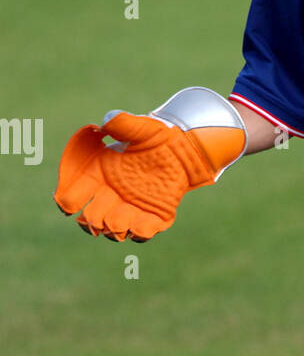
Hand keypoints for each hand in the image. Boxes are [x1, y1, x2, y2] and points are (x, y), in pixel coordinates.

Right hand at [54, 109, 237, 240]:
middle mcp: (111, 195)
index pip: (71, 195)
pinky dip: (141, 232)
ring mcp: (131, 208)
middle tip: (100, 217)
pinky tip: (146, 222)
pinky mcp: (153, 217)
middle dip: (93, 221)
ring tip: (124, 220)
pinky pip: (142, 233)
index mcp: (98, 174)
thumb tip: (106, 121)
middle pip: (91, 219)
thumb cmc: (156, 135)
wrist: (184, 149)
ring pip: (114, 229)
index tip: (69, 203)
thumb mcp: (141, 127)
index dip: (66, 202)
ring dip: (116, 228)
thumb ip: (123, 124)